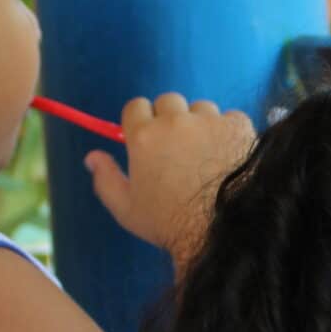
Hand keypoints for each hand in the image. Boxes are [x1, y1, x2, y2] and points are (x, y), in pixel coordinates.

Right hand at [86, 94, 256, 263]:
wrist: (220, 229)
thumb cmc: (169, 223)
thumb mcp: (126, 209)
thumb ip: (106, 179)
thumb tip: (92, 157)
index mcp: (144, 136)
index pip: (136, 106)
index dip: (142, 121)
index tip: (149, 138)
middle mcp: (175, 121)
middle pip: (169, 101)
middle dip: (170, 119)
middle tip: (178, 149)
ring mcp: (208, 121)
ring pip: (201, 108)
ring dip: (200, 124)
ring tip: (206, 154)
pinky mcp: (238, 126)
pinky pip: (230, 118)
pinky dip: (228, 132)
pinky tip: (228, 156)